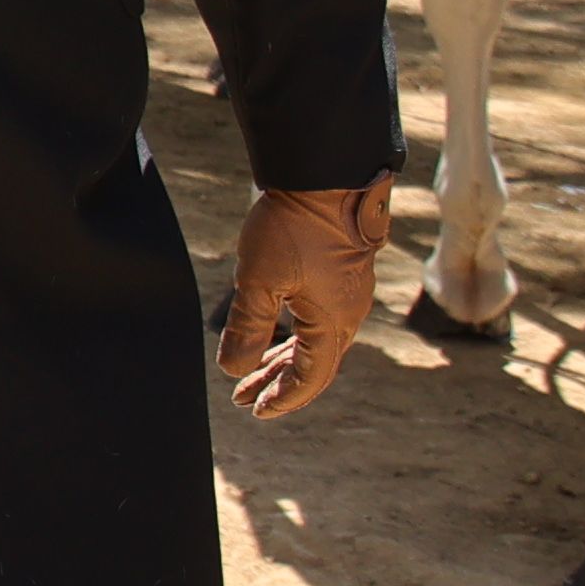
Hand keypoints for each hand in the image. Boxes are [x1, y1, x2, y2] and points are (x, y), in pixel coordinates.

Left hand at [221, 179, 392, 416]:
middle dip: (278, 383)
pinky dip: (296, 334)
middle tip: (244, 400)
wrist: (326, 174)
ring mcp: (349, 292)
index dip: (283, 398)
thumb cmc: (293, 227)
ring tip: (252, 372)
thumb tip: (235, 369)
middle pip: (315, 364)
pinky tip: (275, 333)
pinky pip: (320, 318)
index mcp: (333, 322)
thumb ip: (247, 328)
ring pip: (317, 340)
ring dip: (285, 359)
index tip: (256, 410)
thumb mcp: (259, 281)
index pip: (311, 377)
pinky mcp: (343, 273)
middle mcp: (349, 312)